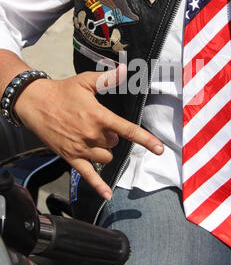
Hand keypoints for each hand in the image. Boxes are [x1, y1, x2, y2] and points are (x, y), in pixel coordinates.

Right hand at [14, 64, 163, 199]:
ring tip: (92, 137)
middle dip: (112, 136)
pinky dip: (99, 185)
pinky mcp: (71, 157)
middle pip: (114, 143)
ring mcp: (81, 148)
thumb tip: (125, 70)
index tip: (160, 148)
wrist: (35, 103)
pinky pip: (88, 175)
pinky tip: (108, 195)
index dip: (145, 139)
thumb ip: (107, 79)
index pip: (127, 130)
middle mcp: (92, 134)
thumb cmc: (62, 91)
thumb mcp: (85, 82)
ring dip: (105, 150)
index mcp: (99, 116)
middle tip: (98, 124)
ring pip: (105, 157)